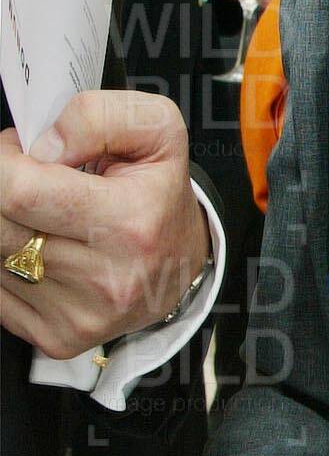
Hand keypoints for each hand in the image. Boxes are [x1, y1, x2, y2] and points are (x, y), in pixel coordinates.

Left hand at [0, 90, 210, 357]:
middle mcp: (105, 279)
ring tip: (42, 214)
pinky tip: (39, 248)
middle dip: (3, 193)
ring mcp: (78, 315)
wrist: (182, 262)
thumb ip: (95, 117)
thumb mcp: (155, 128)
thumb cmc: (160, 192)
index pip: (18, 190)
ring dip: (6, 227)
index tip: (24, 154)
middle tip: (30, 180)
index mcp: (128, 223)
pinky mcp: (58, 338)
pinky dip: (8, 263)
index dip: (5, 163)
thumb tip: (41, 148)